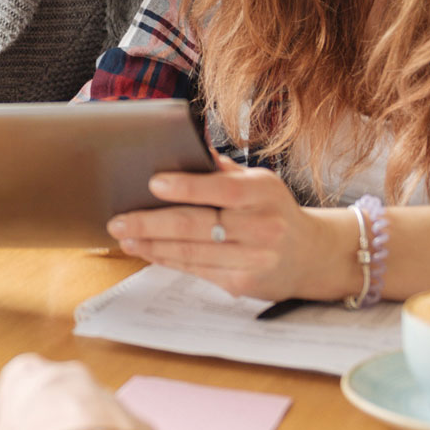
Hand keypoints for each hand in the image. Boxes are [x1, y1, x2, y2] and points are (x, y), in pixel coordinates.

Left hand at [107, 156, 354, 301]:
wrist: (311, 255)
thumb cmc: (273, 210)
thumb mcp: (259, 183)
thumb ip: (222, 170)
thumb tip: (182, 146)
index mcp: (264, 192)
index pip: (221, 189)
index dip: (186, 187)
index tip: (152, 183)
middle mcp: (262, 226)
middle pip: (196, 226)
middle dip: (150, 223)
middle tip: (118, 221)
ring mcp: (253, 258)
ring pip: (190, 251)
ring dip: (150, 244)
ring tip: (123, 236)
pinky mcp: (242, 283)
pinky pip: (195, 269)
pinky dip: (166, 259)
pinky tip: (146, 250)